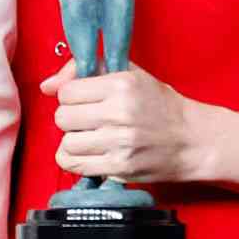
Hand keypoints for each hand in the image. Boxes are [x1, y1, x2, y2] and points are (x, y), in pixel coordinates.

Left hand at [40, 60, 200, 183]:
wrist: (192, 140)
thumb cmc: (160, 106)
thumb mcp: (130, 75)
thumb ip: (86, 71)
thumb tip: (46, 86)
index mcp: (121, 84)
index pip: (67, 92)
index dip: (71, 97)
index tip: (85, 101)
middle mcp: (119, 112)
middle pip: (62, 118)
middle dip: (72, 120)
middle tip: (88, 122)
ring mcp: (119, 143)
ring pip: (66, 143)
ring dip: (74, 142)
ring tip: (91, 139)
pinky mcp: (119, 168)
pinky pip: (75, 165)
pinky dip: (76, 161)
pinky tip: (90, 154)